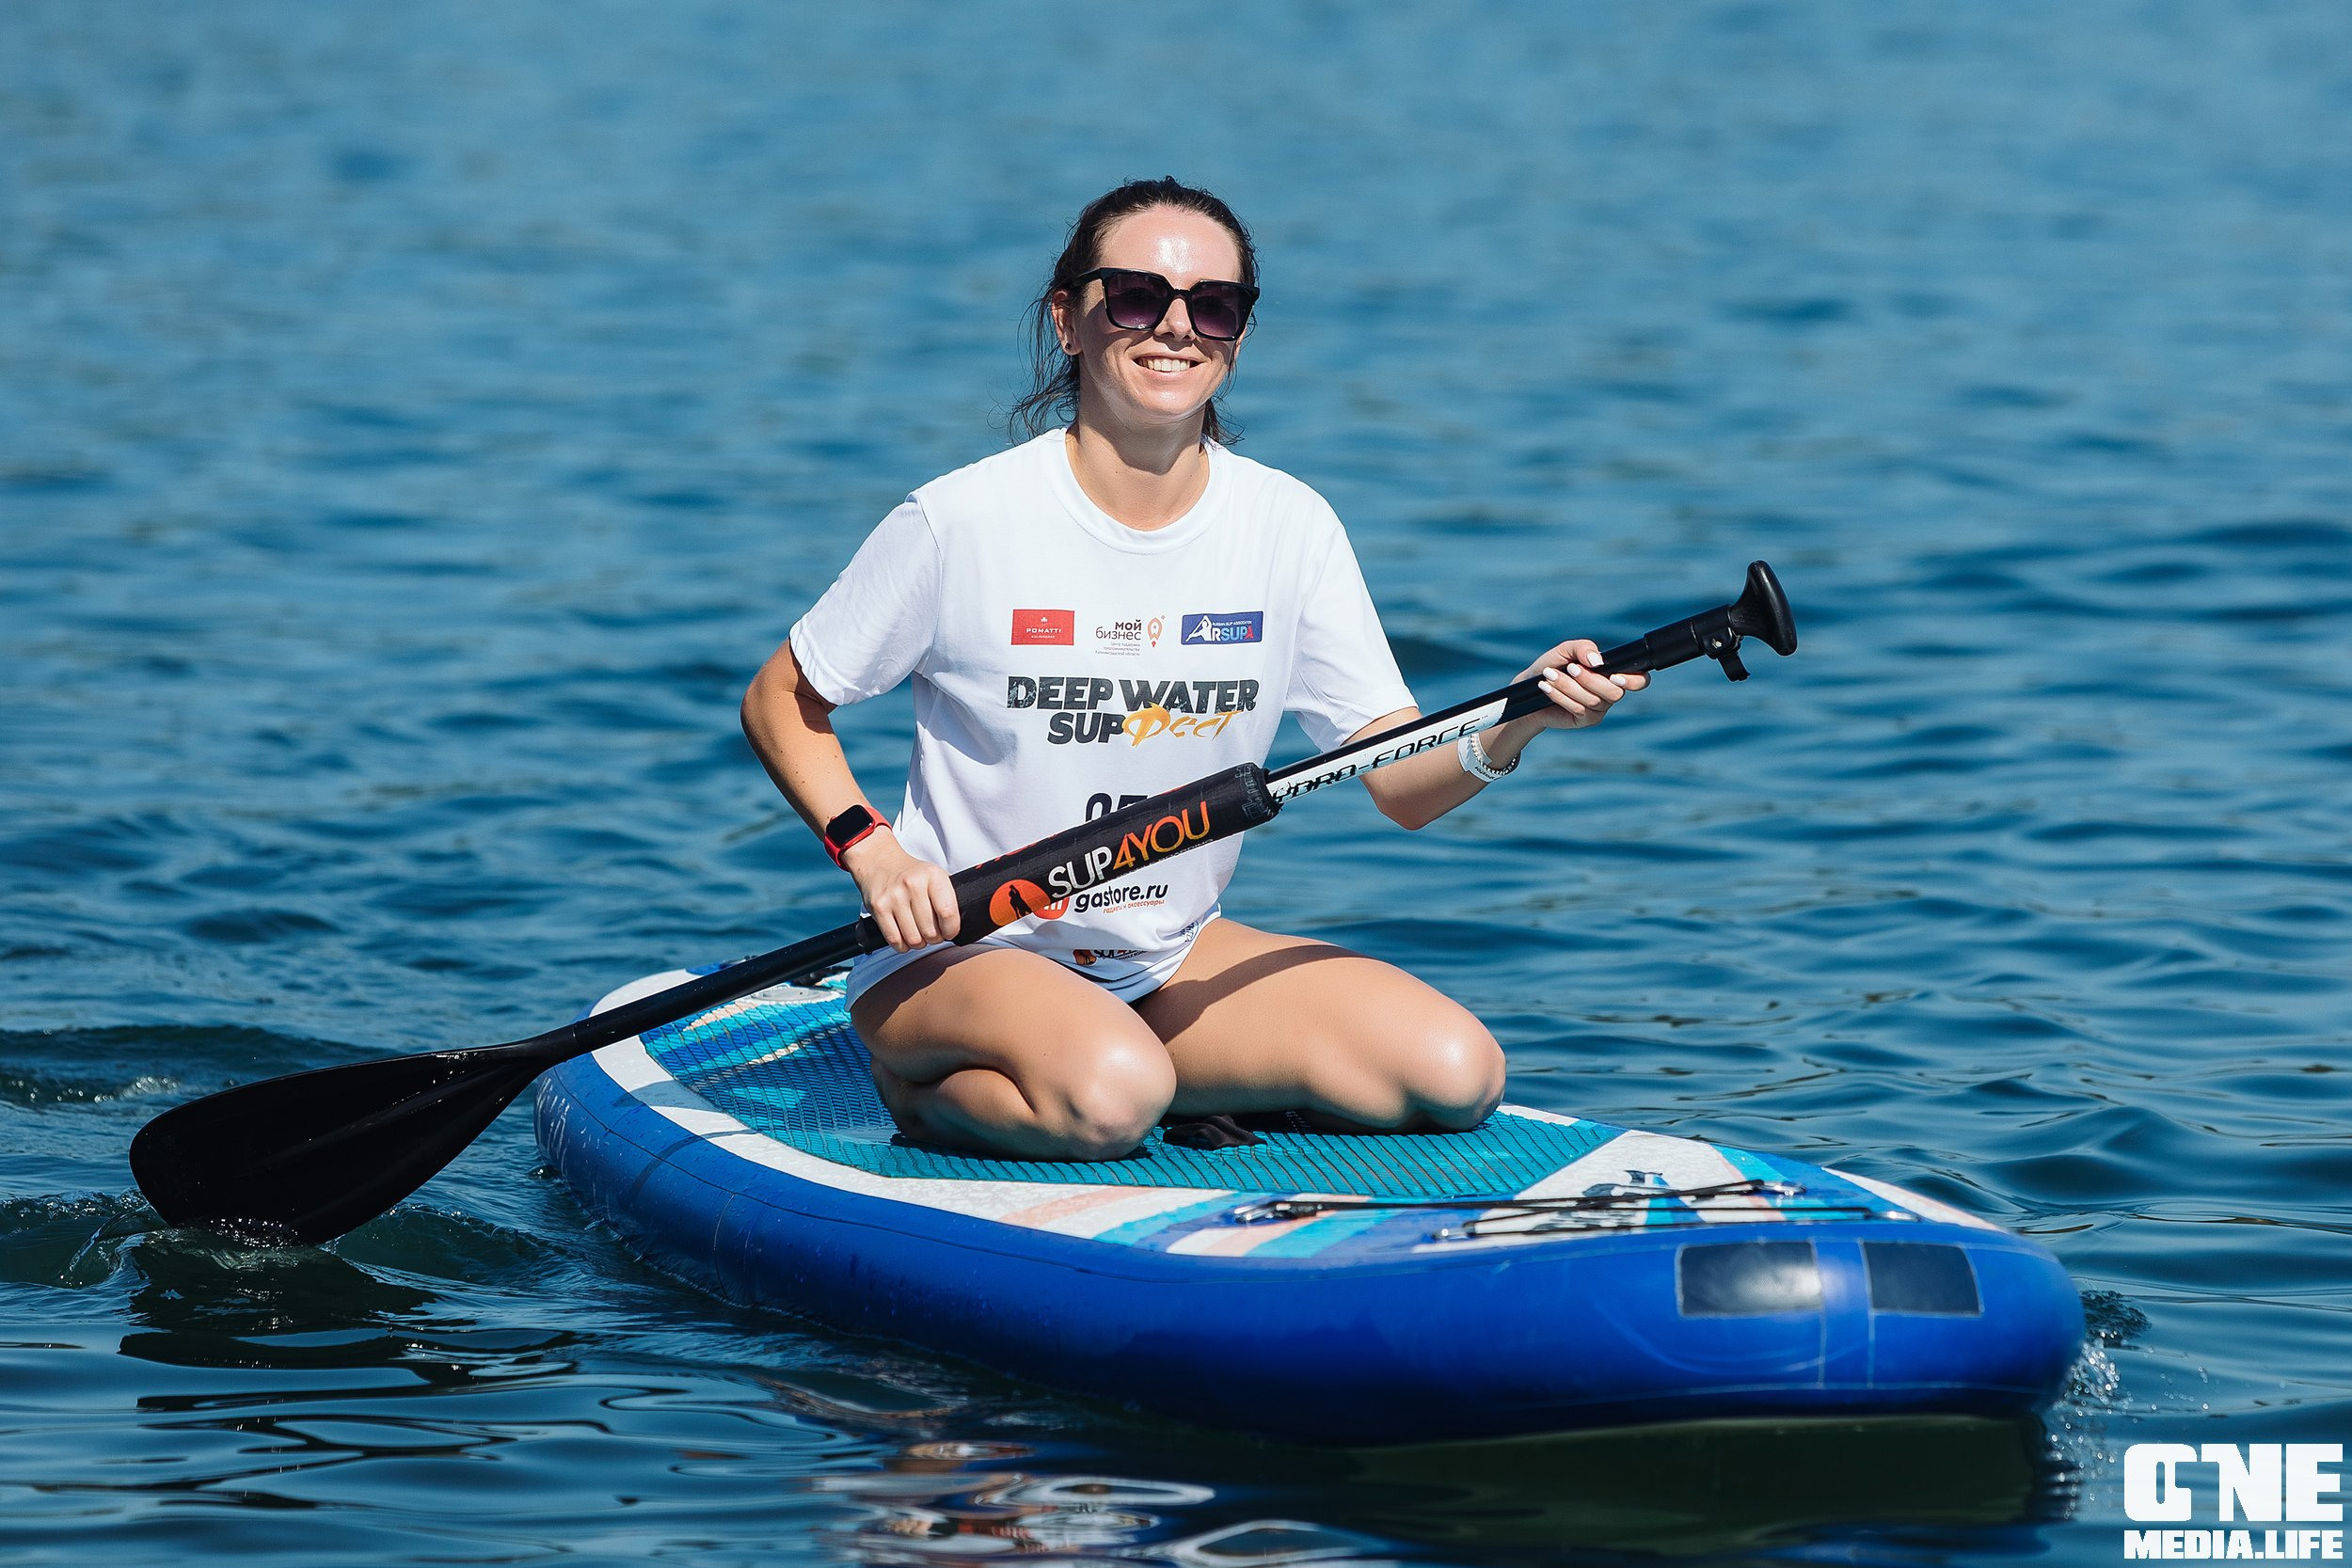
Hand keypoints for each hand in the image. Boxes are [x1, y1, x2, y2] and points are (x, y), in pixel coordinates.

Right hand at [842, 832, 959, 950]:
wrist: (880, 862)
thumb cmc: (912, 874)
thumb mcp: (935, 876)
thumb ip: (948, 897)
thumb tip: (962, 924)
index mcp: (933, 876)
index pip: (948, 912)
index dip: (951, 929)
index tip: (949, 932)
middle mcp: (913, 885)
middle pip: (930, 930)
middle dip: (934, 938)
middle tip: (933, 933)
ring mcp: (894, 896)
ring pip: (913, 938)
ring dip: (918, 943)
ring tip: (919, 935)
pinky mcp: (879, 907)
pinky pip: (895, 939)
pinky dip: (902, 945)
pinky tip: (905, 938)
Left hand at [1520, 637, 1648, 729]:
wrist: (1530, 685)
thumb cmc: (1553, 664)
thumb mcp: (1566, 650)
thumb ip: (1583, 648)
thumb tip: (1597, 662)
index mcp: (1613, 673)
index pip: (1640, 680)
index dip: (1634, 680)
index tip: (1614, 675)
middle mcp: (1611, 692)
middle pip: (1614, 693)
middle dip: (1590, 679)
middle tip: (1570, 668)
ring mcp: (1599, 708)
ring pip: (1593, 700)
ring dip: (1569, 685)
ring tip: (1549, 675)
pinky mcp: (1585, 720)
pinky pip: (1578, 709)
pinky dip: (1560, 695)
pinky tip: (1546, 687)